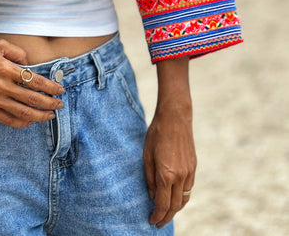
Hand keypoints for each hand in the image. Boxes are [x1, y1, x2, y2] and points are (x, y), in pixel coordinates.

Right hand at [0, 25, 64, 127]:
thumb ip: (18, 52)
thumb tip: (30, 65)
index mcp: (6, 69)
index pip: (35, 81)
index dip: (51, 87)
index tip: (60, 89)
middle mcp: (2, 87)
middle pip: (33, 100)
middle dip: (50, 104)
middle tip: (60, 104)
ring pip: (23, 113)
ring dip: (40, 116)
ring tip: (50, 116)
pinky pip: (8, 120)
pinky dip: (22, 123)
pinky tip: (30, 121)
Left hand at [144, 56, 195, 227]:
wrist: (175, 117)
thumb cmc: (156, 134)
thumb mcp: (146, 155)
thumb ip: (150, 178)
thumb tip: (153, 197)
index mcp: (166, 174)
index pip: (163, 204)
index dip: (157, 216)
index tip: (151, 221)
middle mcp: (181, 176)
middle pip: (175, 206)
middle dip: (166, 217)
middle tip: (158, 222)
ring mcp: (190, 172)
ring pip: (184, 199)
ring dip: (175, 209)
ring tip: (166, 214)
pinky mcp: (194, 167)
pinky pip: (189, 189)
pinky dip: (182, 197)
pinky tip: (175, 198)